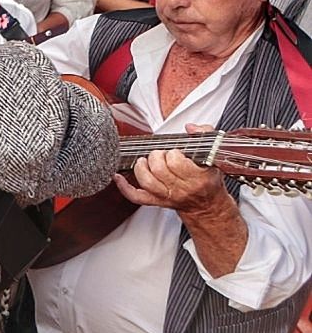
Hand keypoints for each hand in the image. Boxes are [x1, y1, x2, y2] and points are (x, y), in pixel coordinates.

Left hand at [113, 125, 229, 212]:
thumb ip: (205, 135)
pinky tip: (119, 176)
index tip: (175, 152)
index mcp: (197, 177)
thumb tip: (191, 127)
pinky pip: (136, 197)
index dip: (172, 153)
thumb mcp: (214, 156)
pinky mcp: (156, 202)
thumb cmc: (208, 180)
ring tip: (145, 161)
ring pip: (147, 182)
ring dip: (141, 168)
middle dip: (156, 157)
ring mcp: (168, 197)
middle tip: (160, 155)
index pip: (176, 163)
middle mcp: (182, 189)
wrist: (208, 205)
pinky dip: (124, 187)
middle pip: (159, 170)